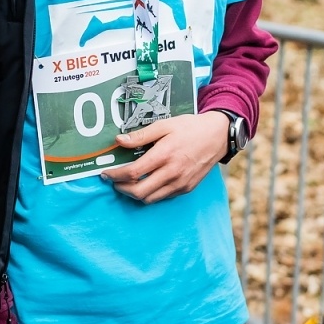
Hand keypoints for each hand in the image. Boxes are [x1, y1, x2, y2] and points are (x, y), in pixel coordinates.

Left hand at [101, 112, 228, 202]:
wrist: (218, 136)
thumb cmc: (190, 128)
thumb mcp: (165, 125)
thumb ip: (141, 135)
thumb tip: (119, 141)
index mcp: (164, 155)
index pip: (133, 173)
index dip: (115, 176)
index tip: (106, 173)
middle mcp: (172, 173)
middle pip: (139, 192)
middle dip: (121, 189)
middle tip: (114, 181)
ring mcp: (180, 183)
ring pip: (150, 199)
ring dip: (135, 194)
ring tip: (128, 183)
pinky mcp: (186, 188)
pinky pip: (163, 197)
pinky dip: (150, 193)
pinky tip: (146, 183)